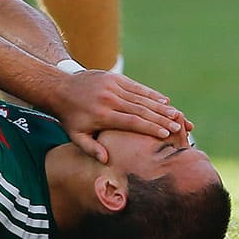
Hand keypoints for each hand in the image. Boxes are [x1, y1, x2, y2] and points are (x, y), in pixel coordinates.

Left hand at [51, 70, 186, 163]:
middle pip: (141, 109)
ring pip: (141, 97)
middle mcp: (108, 98)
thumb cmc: (70, 117)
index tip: (166, 134)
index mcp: (102, 115)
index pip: (131, 122)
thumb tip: (107, 160)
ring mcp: (111, 85)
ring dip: (161, 106)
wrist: (58, 88)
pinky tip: (164, 100)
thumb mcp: (75, 136)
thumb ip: (91, 149)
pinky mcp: (113, 77)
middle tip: (179, 126)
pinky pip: (135, 86)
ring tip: (177, 115)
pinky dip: (150, 93)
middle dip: (161, 118)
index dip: (150, 128)